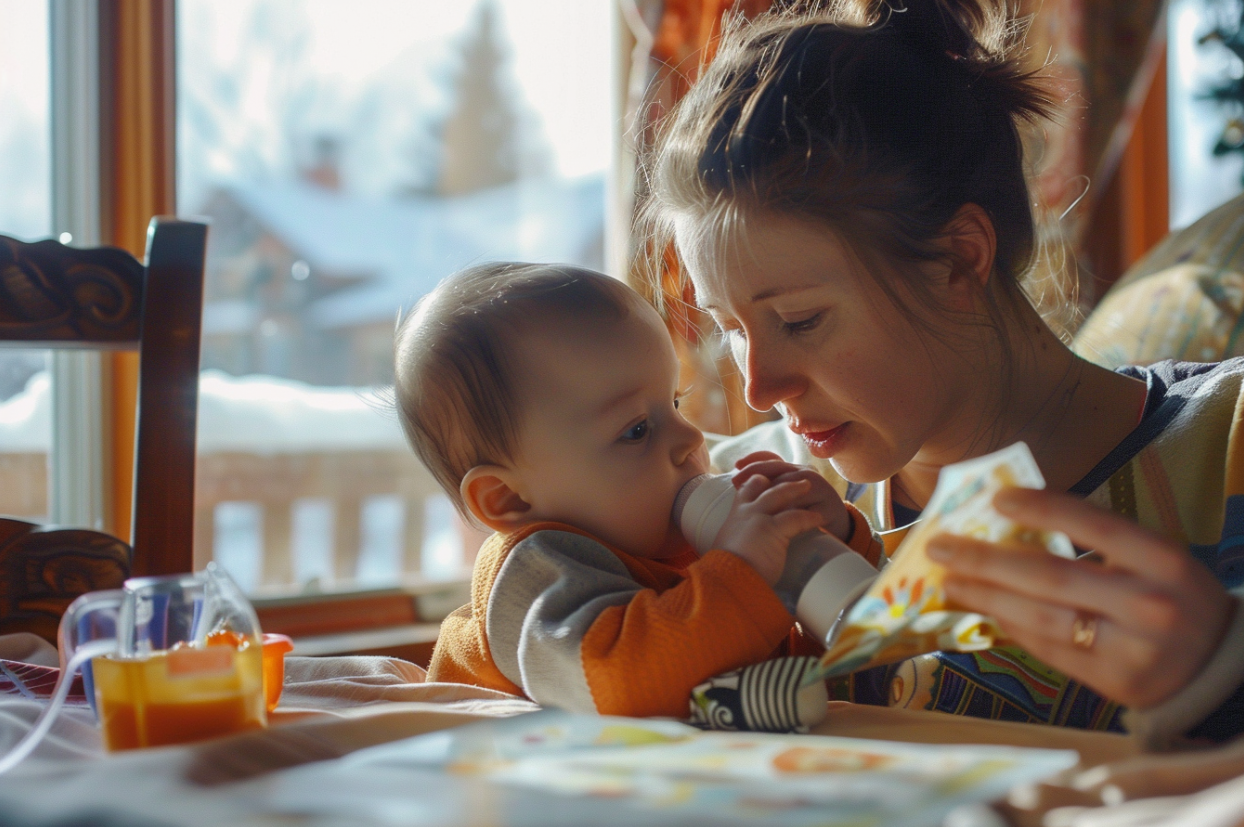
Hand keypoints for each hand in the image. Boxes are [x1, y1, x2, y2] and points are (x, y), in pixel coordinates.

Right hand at [712, 473, 825, 585]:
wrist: (726, 580)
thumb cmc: (726, 572)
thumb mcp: (726, 549)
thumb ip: (736, 543)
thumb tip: (740, 552)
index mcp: (733, 517)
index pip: (745, 491)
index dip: (756, 483)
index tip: (765, 479)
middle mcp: (744, 512)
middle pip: (761, 485)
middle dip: (777, 479)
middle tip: (792, 477)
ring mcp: (758, 518)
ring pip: (779, 493)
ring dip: (795, 488)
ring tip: (808, 485)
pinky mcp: (772, 530)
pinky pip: (796, 518)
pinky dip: (809, 517)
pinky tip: (819, 518)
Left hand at [732, 451, 850, 539]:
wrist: (834, 533)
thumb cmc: (802, 514)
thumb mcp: (782, 498)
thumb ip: (765, 487)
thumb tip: (736, 480)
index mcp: (795, 470)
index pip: (772, 459)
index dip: (754, 460)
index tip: (736, 465)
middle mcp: (808, 474)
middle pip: (780, 471)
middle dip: (757, 474)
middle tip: (736, 482)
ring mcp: (821, 490)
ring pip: (793, 488)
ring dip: (774, 496)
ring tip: (755, 503)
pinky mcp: (830, 509)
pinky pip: (808, 512)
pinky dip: (794, 515)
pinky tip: (779, 521)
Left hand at [927, 487, 1233, 709]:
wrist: (1218, 667)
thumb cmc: (1173, 597)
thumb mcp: (1154, 558)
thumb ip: (1098, 541)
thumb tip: (1012, 520)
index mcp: (1161, 560)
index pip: (1092, 524)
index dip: (1041, 507)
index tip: (994, 498)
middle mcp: (1147, 604)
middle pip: (1050, 576)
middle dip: (985, 559)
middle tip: (940, 545)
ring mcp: (1129, 649)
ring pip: (1039, 618)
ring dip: (984, 597)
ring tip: (948, 581)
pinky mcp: (1111, 683)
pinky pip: (1046, 649)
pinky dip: (1009, 626)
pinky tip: (983, 609)